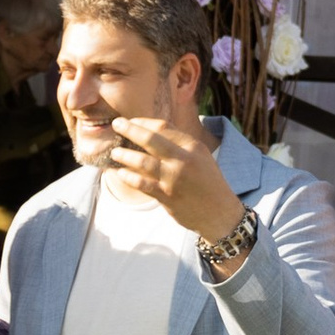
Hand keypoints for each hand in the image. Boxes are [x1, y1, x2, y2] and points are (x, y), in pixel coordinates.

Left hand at [101, 113, 245, 245]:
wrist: (220, 213)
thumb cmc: (207, 182)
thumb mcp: (199, 156)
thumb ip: (178, 144)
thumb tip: (151, 131)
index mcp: (192, 146)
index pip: (164, 127)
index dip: (144, 122)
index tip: (131, 121)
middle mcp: (184, 160)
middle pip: (151, 139)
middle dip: (130, 129)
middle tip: (116, 124)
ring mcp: (175, 179)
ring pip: (143, 162)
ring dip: (125, 156)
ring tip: (115, 153)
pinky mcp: (167, 197)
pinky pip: (143, 184)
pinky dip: (129, 178)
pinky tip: (120, 173)